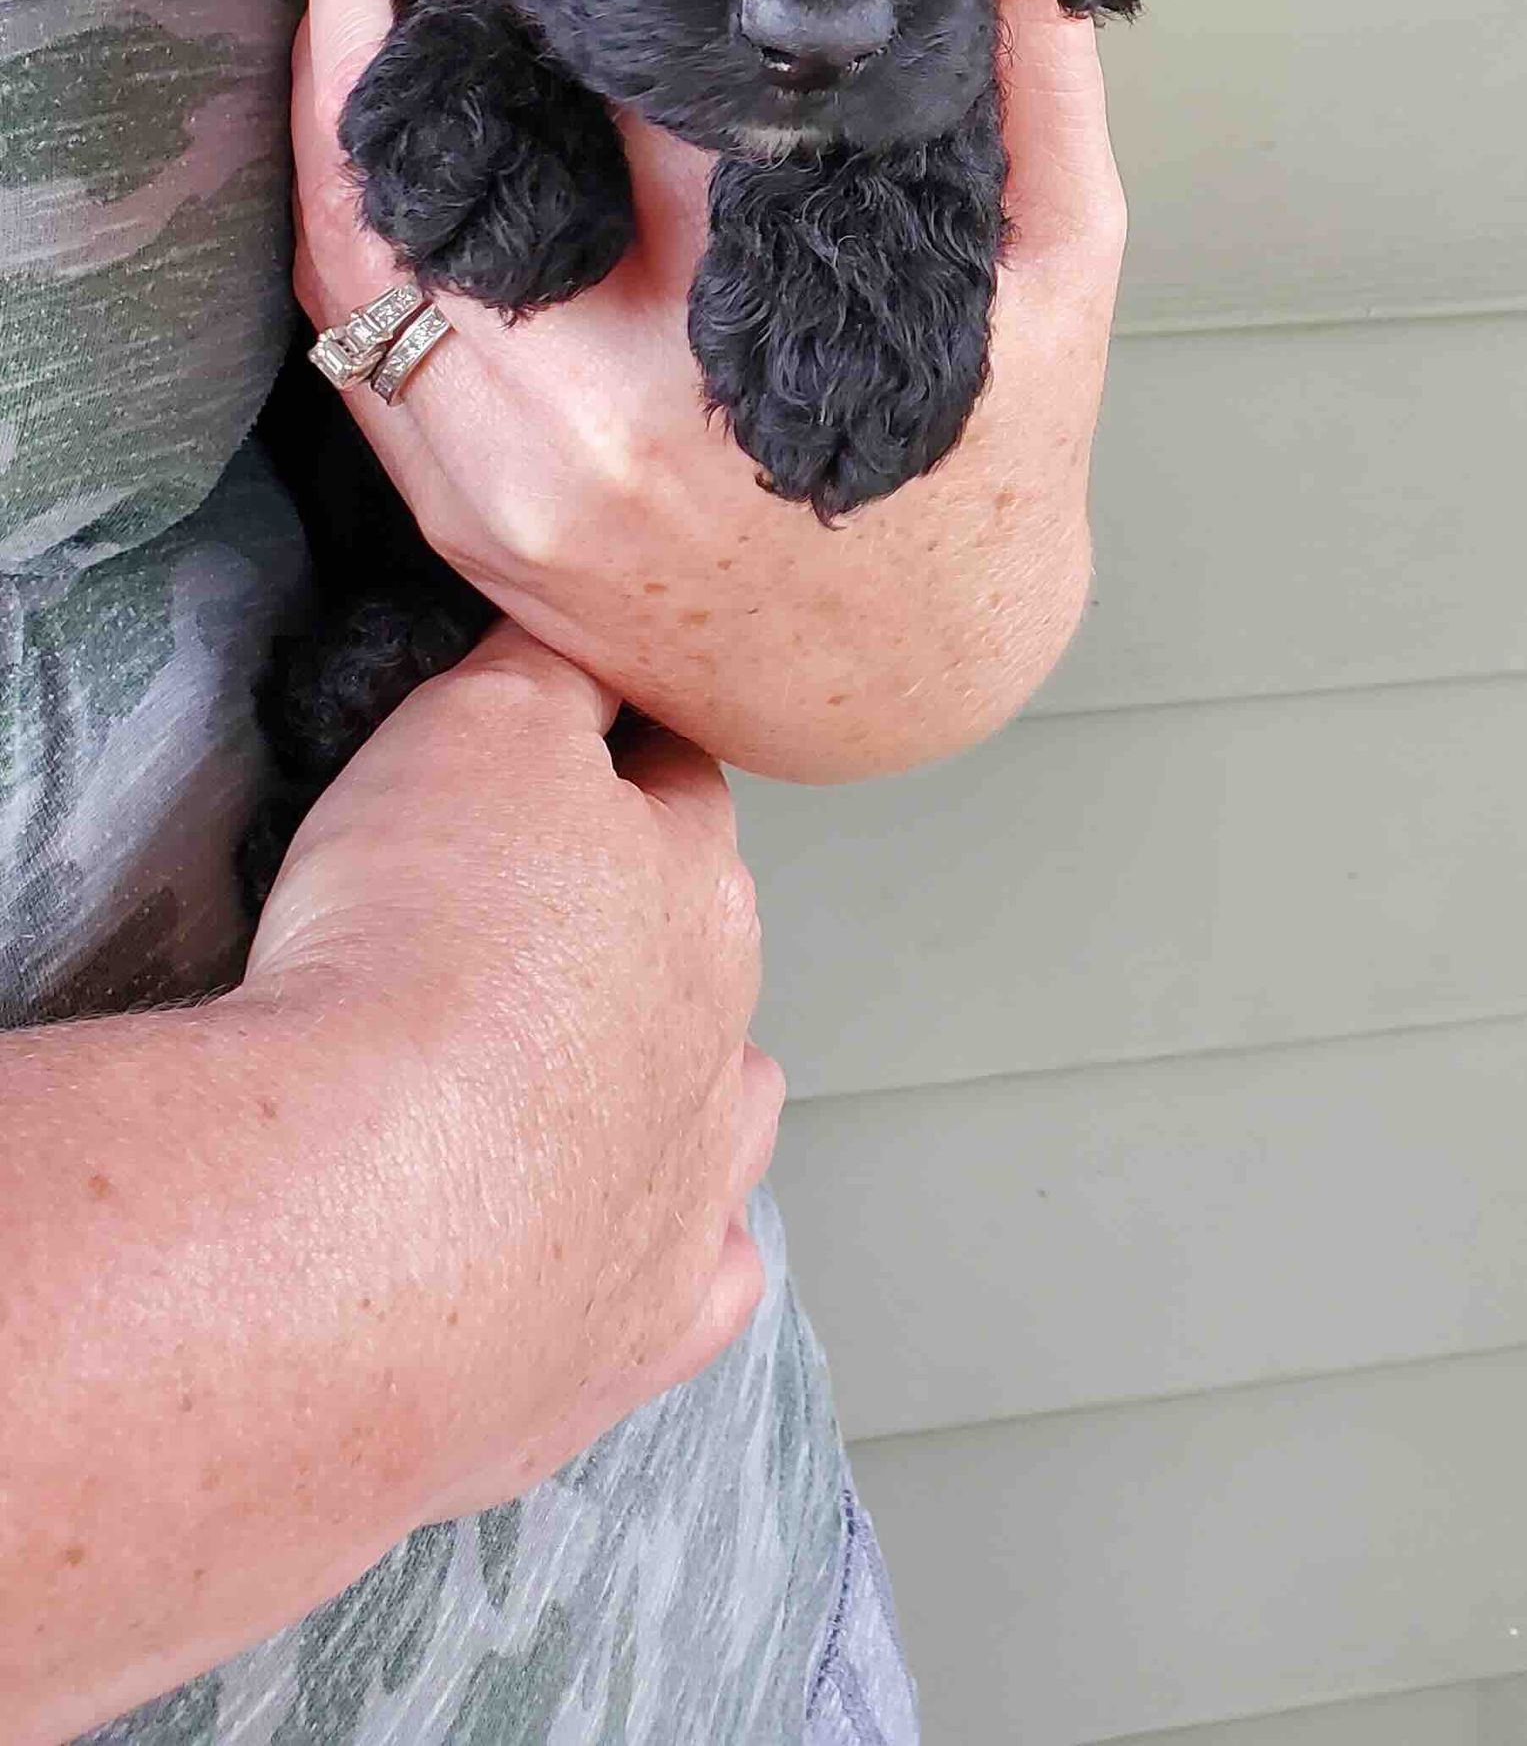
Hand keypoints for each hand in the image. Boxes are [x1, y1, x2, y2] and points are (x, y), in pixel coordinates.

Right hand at [246, 622, 780, 1512]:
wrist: (363, 1220)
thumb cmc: (416, 954)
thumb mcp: (471, 726)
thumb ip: (542, 670)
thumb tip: (585, 629)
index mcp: (694, 884)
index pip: (676, 782)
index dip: (610, 760)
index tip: (555, 758)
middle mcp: (722, 1040)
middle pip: (703, 950)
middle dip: (633, 927)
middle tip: (504, 929)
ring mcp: (691, 1199)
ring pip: (722, 1117)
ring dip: (665, 1092)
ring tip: (555, 1087)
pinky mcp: (636, 1338)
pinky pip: (694, 1287)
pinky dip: (661, 1261)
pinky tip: (602, 1249)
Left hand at [291, 0, 1123, 775]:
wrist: (914, 687)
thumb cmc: (990, 481)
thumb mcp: (1061, 280)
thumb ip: (1040, 95)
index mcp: (734, 351)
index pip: (614, 100)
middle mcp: (587, 426)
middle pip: (425, 165)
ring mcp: (501, 486)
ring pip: (353, 252)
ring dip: (337, 91)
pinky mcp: (459, 518)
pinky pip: (354, 340)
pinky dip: (345, 211)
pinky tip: (371, 113)